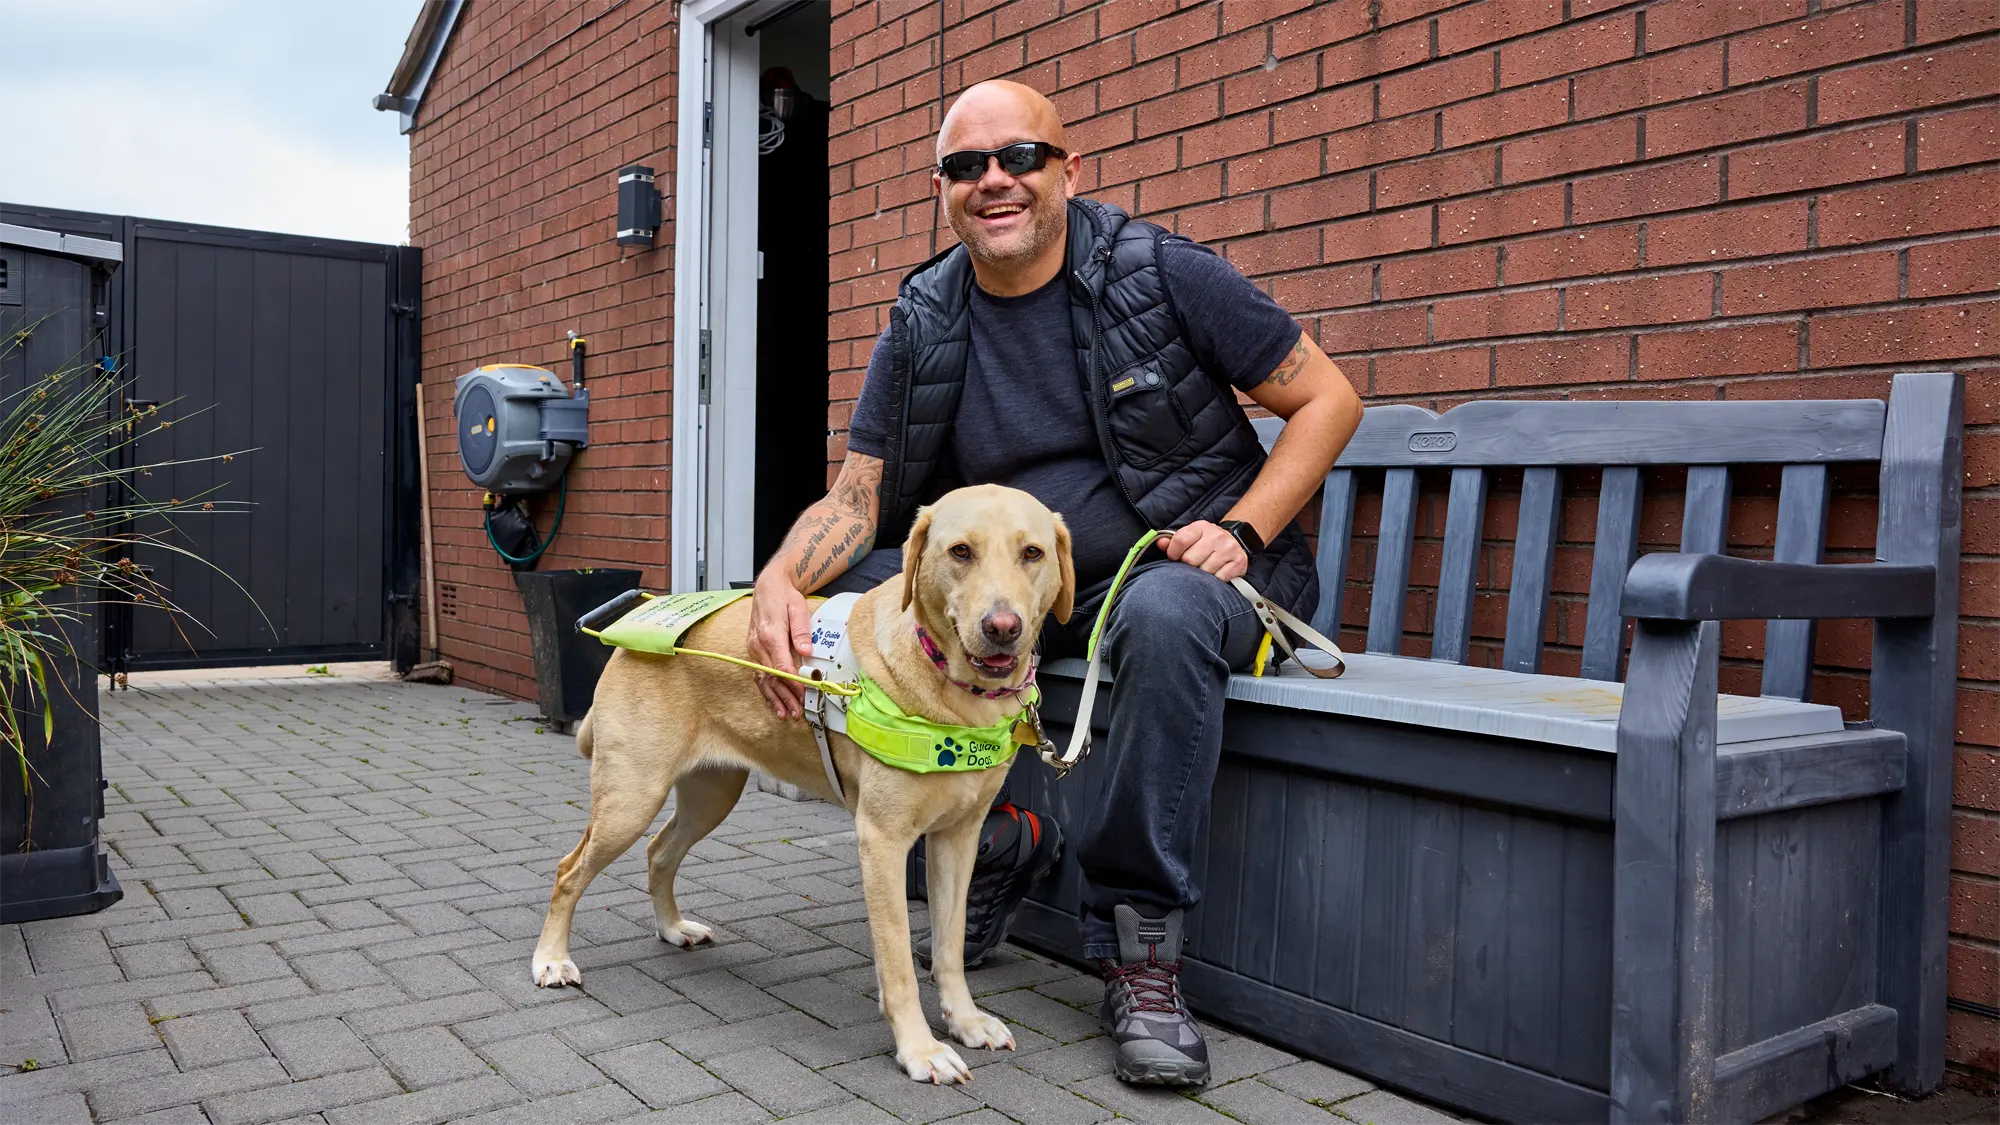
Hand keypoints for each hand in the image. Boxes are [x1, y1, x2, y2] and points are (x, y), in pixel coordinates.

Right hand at [747, 574, 812, 718]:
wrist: (768, 587)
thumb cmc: (785, 597)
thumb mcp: (798, 608)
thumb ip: (801, 630)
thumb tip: (806, 650)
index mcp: (771, 635)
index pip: (782, 667)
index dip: (794, 684)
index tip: (805, 695)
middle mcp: (758, 645)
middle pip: (773, 677)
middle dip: (786, 697)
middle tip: (798, 713)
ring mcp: (754, 649)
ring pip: (764, 679)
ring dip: (775, 698)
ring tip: (787, 714)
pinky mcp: (754, 651)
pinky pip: (759, 674)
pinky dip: (767, 690)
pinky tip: (774, 703)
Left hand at [1162, 520, 1250, 582]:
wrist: (1234, 540)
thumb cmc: (1206, 541)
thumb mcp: (1190, 536)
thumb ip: (1173, 541)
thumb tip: (1159, 543)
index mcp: (1201, 527)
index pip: (1180, 540)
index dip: (1173, 553)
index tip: (1175, 557)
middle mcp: (1216, 535)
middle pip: (1190, 560)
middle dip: (1188, 565)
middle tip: (1193, 564)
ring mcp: (1229, 548)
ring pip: (1205, 571)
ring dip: (1202, 575)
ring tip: (1205, 568)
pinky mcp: (1239, 561)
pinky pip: (1220, 578)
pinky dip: (1216, 579)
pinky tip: (1216, 572)